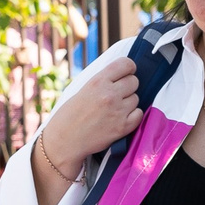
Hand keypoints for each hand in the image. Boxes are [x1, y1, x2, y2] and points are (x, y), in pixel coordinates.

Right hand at [37, 55, 142, 182]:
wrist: (64, 140)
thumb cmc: (70, 115)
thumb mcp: (83, 90)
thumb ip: (102, 82)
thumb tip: (121, 75)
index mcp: (98, 81)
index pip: (126, 64)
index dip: (129, 69)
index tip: (127, 73)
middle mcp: (110, 94)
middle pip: (134, 81)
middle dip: (128, 87)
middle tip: (118, 95)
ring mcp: (117, 111)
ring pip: (136, 98)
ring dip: (129, 103)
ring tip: (114, 109)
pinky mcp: (123, 127)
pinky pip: (139, 114)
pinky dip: (133, 116)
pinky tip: (121, 118)